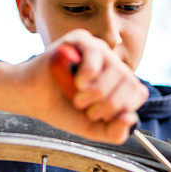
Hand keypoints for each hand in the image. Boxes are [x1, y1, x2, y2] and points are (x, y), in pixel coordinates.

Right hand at [14, 30, 147, 144]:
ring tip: (77, 97)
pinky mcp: (80, 39)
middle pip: (130, 83)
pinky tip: (77, 82)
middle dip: (108, 105)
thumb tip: (131, 119)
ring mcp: (97, 50)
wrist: (31, 99)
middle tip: (86, 109)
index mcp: (117, 83)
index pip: (138, 92)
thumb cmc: (61, 109)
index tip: (101, 116)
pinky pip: (96, 55)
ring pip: (117, 71)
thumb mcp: (92, 128)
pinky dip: (88, 74)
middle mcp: (111, 64)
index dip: (123, 108)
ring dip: (96, 93)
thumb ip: (114, 132)